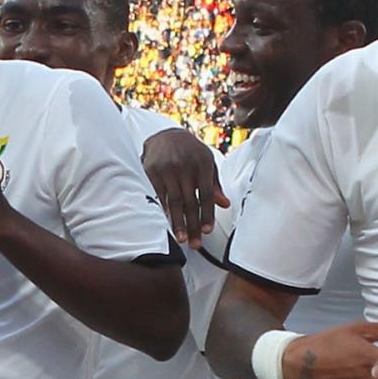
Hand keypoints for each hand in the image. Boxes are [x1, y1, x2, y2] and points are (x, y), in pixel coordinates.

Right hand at [144, 127, 227, 242]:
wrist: (167, 135)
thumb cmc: (191, 152)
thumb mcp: (207, 163)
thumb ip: (215, 185)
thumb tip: (224, 204)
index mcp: (203, 163)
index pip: (206, 194)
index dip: (207, 214)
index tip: (207, 230)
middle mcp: (186, 166)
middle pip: (190, 202)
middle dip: (193, 225)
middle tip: (195, 243)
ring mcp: (168, 168)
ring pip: (174, 202)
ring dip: (178, 223)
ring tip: (182, 238)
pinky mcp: (153, 171)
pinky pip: (160, 196)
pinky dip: (165, 211)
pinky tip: (169, 223)